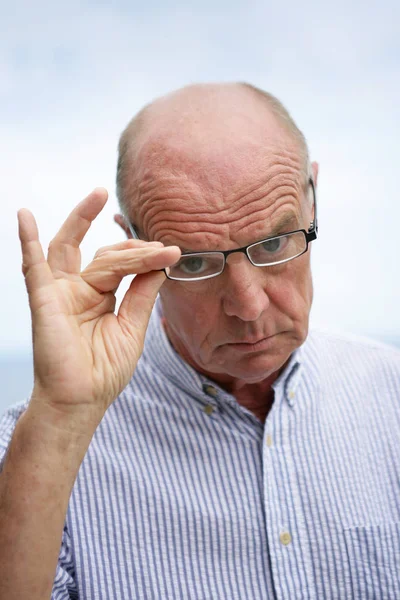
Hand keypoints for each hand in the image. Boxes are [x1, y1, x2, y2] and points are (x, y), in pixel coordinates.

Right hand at [17, 188, 180, 433]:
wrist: (82, 401)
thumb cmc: (104, 370)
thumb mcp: (132, 328)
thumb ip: (143, 294)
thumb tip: (163, 264)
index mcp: (100, 296)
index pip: (123, 265)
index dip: (147, 257)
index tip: (174, 252)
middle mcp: (79, 289)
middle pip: (102, 253)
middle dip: (128, 242)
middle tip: (156, 237)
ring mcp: (60, 292)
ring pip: (72, 248)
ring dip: (81, 218)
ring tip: (98, 194)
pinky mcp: (44, 300)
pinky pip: (33, 267)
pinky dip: (27, 240)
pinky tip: (24, 216)